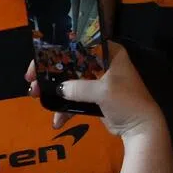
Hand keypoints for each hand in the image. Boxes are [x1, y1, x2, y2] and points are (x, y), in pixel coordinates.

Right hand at [26, 42, 163, 137]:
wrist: (140, 128)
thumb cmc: (126, 101)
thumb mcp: (103, 91)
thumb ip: (78, 87)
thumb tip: (58, 89)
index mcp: (110, 54)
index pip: (80, 44)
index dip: (59, 50)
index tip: (39, 59)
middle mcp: (104, 64)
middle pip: (72, 63)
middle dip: (52, 72)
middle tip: (31, 80)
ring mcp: (99, 81)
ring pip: (71, 81)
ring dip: (55, 90)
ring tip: (36, 97)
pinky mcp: (96, 98)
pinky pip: (76, 98)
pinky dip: (66, 108)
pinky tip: (57, 120)